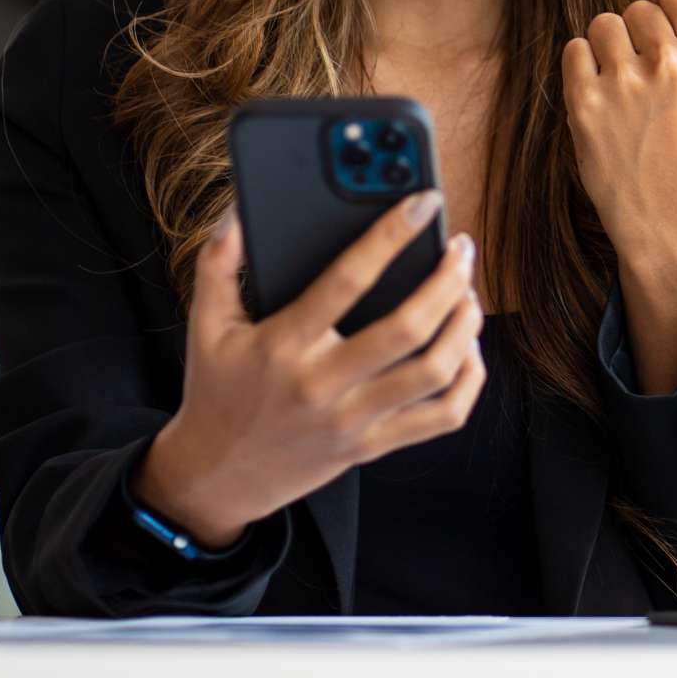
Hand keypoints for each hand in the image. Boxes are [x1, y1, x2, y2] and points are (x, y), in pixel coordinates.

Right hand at [133, 192, 484, 547]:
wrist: (217, 476)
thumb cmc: (216, 388)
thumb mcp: (206, 323)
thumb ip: (218, 261)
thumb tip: (241, 209)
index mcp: (283, 345)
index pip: (346, 281)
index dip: (391, 235)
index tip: (424, 201)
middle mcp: (323, 385)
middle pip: (408, 330)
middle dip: (448, 280)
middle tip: (460, 249)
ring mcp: (353, 420)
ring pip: (435, 373)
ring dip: (466, 326)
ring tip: (468, 293)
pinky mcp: (373, 446)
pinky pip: (442, 417)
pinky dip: (470, 379)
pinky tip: (469, 347)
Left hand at [561, 0, 676, 391]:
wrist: (667, 218)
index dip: (666, 9)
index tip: (664, 41)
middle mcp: (672, 63)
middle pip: (637, 9)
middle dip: (636, 37)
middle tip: (644, 82)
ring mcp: (627, 82)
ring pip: (604, 23)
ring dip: (607, 48)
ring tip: (620, 89)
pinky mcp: (586, 102)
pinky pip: (574, 49)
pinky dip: (581, 68)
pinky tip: (599, 98)